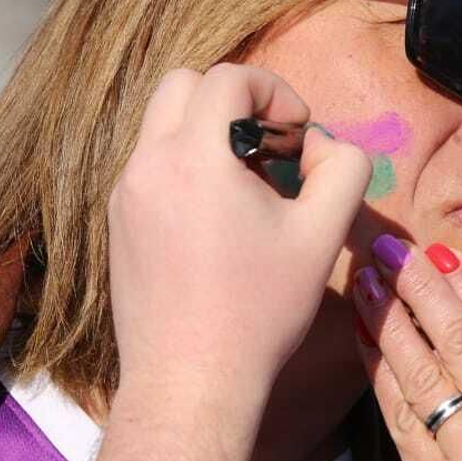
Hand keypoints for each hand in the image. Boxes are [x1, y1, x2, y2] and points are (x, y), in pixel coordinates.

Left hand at [109, 63, 371, 391]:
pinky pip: (151, 167)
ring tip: (247, 186)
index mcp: (193, 157)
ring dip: (208, 133)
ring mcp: (124, 195)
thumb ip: (343, 171)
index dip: (275, 91)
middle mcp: (147, 165)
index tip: (299, 136)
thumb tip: (326, 147)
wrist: (190, 382)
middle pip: (183, 85)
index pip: (228, 78)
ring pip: (162, 126)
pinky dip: (186, 167)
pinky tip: (218, 219)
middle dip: (234, 101)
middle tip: (271, 149)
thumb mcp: (321, 236)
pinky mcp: (118, 225)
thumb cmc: (257, 312)